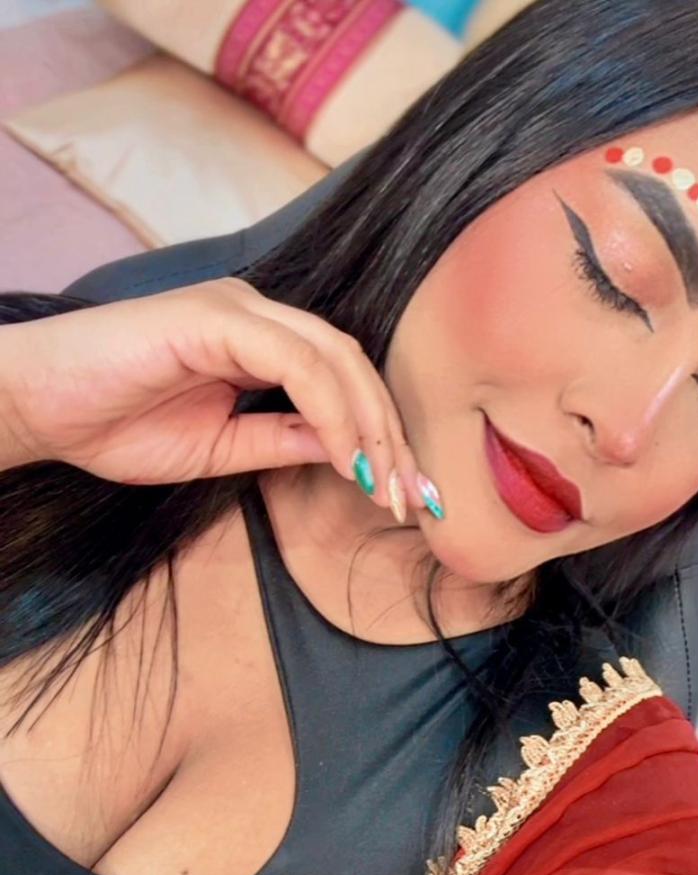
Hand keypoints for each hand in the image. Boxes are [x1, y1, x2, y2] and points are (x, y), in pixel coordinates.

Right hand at [0, 278, 426, 516]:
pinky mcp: (215, 317)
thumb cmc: (116, 425)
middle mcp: (258, 316)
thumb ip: (283, 441)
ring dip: (371, 427)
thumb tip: (350, 455)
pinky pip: (296, 360)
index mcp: (261, 344)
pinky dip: (331, 409)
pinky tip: (347, 458)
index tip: (408, 498)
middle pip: (354, 367)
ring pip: (336, 358)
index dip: (383, 438)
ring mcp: (238, 309)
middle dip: (392, 437)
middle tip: (415, 501)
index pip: (344, 381)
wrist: (41, 409)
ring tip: (386, 487)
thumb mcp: (222, 450)